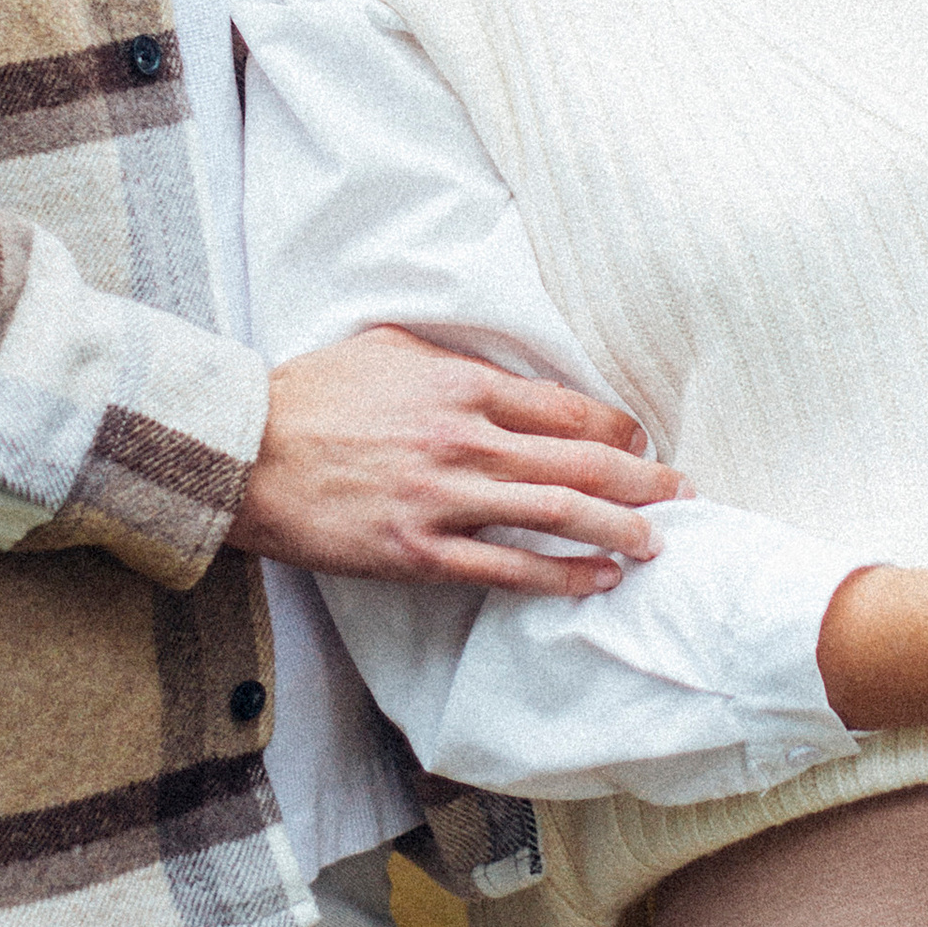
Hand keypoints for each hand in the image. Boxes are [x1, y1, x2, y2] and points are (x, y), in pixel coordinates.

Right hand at [232, 325, 685, 593]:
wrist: (245, 452)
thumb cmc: (314, 394)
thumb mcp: (391, 347)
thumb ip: (455, 359)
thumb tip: (503, 369)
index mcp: (461, 384)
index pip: (565, 407)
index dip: (615, 427)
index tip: (640, 440)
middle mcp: (463, 439)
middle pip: (578, 460)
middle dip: (641, 479)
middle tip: (681, 492)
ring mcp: (443, 499)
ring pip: (555, 514)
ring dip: (618, 528)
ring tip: (658, 542)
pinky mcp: (418, 551)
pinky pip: (506, 569)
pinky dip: (560, 575)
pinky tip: (597, 579)